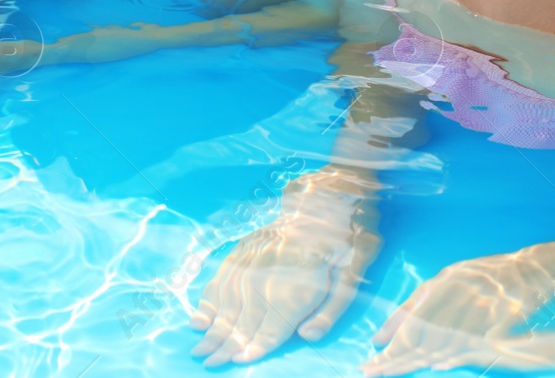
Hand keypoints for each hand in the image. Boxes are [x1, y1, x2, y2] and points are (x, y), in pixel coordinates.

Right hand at [190, 168, 380, 364]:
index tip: (239, 362)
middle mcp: (271, 269)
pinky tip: (200, 316)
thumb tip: (308, 336)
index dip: (256, 344)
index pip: (273, 322)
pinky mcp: (246, 248)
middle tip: (209, 364)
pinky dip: (209, 298)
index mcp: (300, 280)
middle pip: (245, 314)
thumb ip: (331, 309)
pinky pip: (222, 277)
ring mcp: (254, 257)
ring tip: (199, 348)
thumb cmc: (348, 239)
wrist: (330, 193)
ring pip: (229, 297)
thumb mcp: (355, 273)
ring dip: (213, 324)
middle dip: (226, 342)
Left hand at [364, 247, 554, 375]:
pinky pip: (478, 338)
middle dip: (397, 352)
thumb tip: (389, 329)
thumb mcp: (456, 278)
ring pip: (445, 336)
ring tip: (396, 370)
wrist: (544, 264)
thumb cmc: (497, 275)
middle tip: (374, 370)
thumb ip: (423, 301)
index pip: (412, 315)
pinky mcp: (503, 315)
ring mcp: (482, 301)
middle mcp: (460, 289)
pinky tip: (441, 364)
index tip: (372, 357)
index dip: (390, 337)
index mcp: (446, 280)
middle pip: (422, 329)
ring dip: (420, 357)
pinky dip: (458, 352)